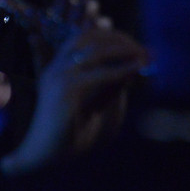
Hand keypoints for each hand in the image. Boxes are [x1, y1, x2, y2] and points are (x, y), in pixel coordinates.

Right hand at [2, 25, 148, 174]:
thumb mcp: (95, 102)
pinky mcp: (65, 90)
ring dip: (124, 50)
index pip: (86, 34)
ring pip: (96, 51)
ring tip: (144, 57)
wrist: (45, 156)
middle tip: (144, 50)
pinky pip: (99, 75)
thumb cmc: (71, 132)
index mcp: (59, 65)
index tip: (137, 45)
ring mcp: (59, 75)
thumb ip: (110, 84)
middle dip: (121, 40)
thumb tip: (135, 69)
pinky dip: (121, 70)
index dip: (113, 36)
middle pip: (91, 37)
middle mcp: (57, 65)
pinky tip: (136, 70)